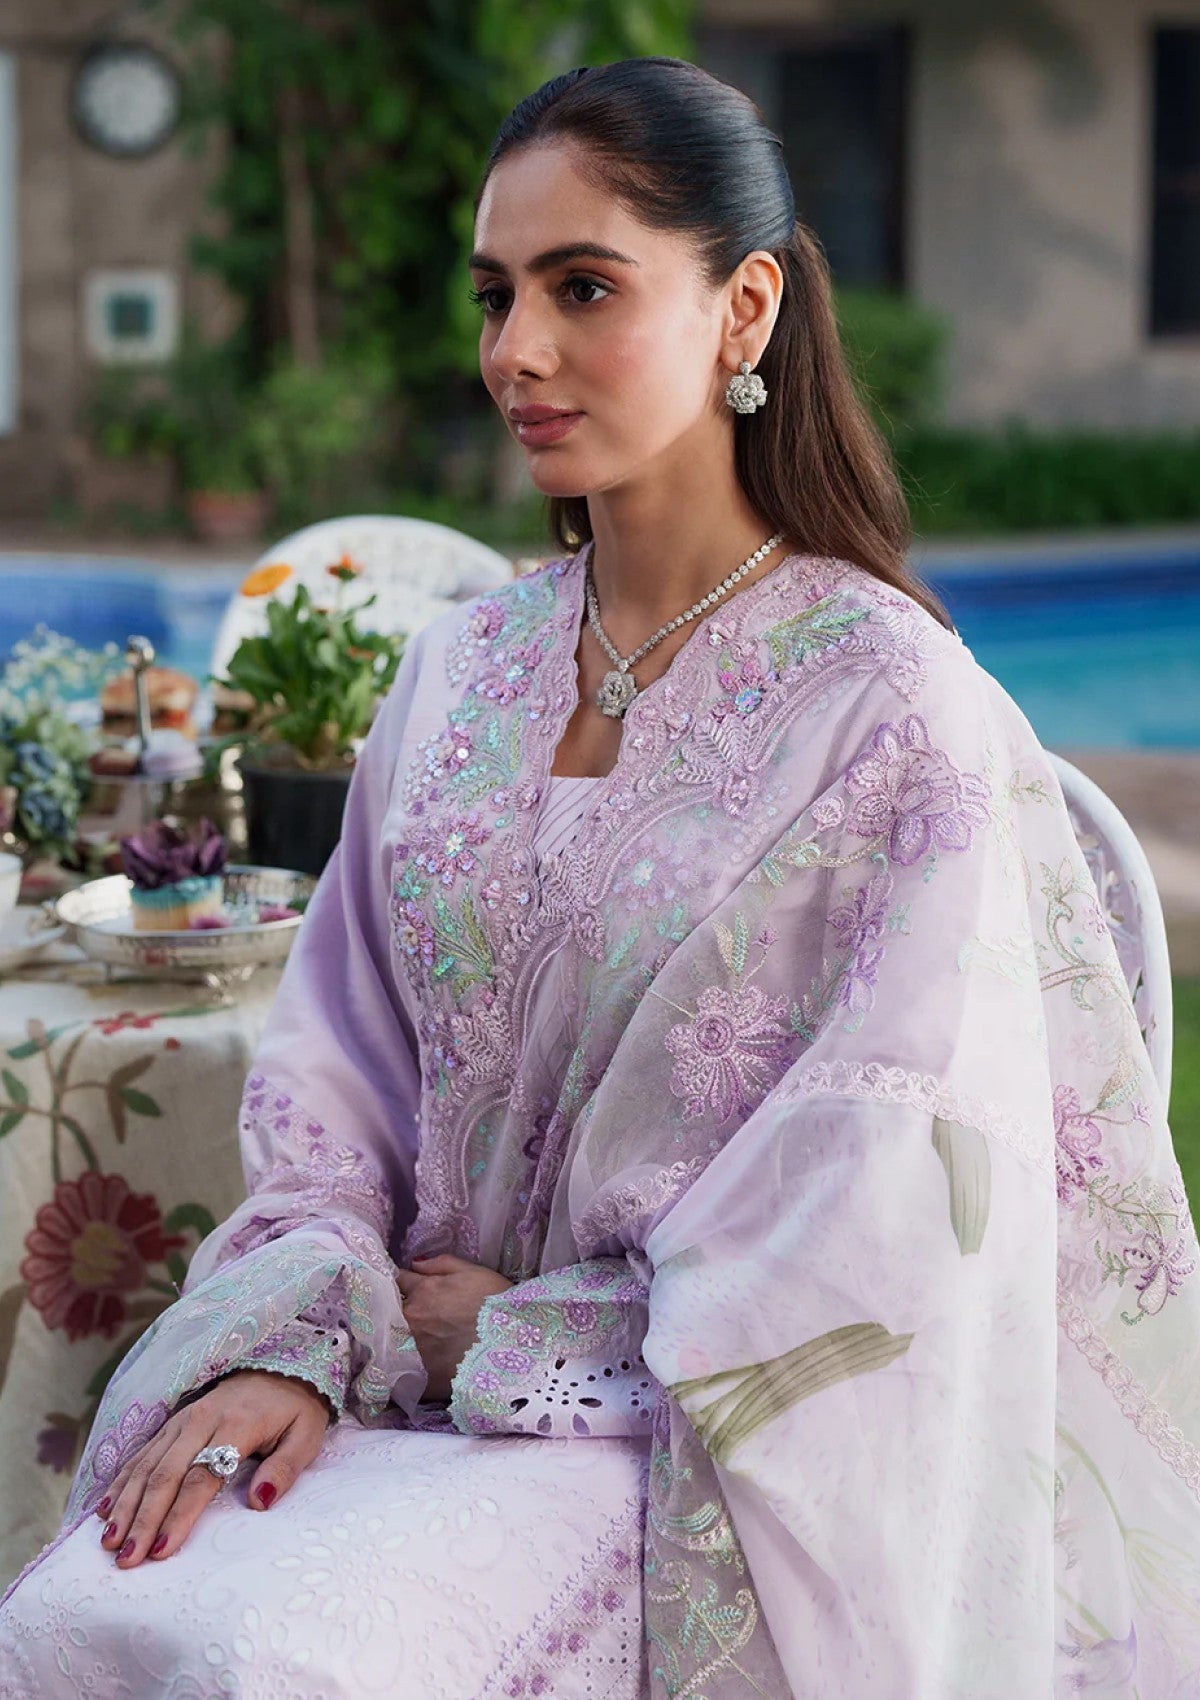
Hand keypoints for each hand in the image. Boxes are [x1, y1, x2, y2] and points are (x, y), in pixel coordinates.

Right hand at [95, 1369, 329, 1567]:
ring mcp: (182, 1420)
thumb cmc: (294, 1409)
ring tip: (109, 1541)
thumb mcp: (306, 1434)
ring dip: (126, 1504)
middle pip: (165, 1474)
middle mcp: (202, 1420)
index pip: (202, 1477)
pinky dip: (122, 1481)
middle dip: (143, 1519)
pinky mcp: (172, 1423)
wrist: (280, 1366)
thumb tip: (259, 1503)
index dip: (179, 1516)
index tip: (162, 1551)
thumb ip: (285, 1468)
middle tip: (126, 1558)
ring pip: (146, 1465)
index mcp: (236, 1425)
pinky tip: (105, 1508)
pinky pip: (142, 1453)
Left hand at [396, 1254, 512, 1400]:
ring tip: (404, 1343)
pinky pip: (399, 1372)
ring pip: (389, 1342)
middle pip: (388, 1313)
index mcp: (422, 1291)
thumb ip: (440, 1264)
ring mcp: (411, 1350)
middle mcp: (410, 1319)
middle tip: (403, 1318)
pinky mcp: (417, 1379)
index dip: (401, 1285)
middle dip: (392, 1312)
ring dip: (394, 1340)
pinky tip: (410, 1369)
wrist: (511, 1346)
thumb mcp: (472, 1272)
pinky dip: (401, 1368)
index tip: (403, 1290)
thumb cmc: (495, 1305)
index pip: (397, 1281)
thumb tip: (414, 1264)